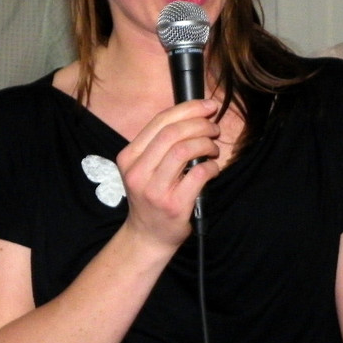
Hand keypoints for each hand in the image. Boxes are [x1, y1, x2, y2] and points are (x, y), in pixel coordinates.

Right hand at [115, 98, 221, 250]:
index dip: (188, 108)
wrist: (147, 236)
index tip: (207, 106)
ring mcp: (154, 190)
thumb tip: (195, 114)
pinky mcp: (173, 205)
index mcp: (128, 157)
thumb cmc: (152, 196)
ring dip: (206, 144)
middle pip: (172, 133)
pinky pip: (198, 174)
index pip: (159, 121)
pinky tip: (213, 168)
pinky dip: (211, 166)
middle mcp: (137, 172)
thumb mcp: (145, 167)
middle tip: (213, 128)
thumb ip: (162, 143)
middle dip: (199, 125)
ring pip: (184, 150)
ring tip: (213, 149)